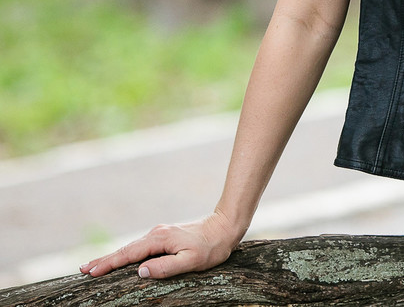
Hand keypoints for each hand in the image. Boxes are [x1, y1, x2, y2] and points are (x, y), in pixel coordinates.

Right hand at [80, 210, 241, 278]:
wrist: (225, 227)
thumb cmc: (211, 247)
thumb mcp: (191, 261)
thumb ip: (166, 267)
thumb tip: (140, 271)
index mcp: (159, 239)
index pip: (128, 254)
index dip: (108, 264)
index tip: (90, 272)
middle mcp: (156, 234)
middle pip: (125, 249)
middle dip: (103, 260)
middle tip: (82, 269)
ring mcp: (160, 234)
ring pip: (131, 247)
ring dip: (112, 257)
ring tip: (94, 266)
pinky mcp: (164, 236)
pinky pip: (139, 247)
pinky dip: (125, 253)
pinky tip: (121, 259)